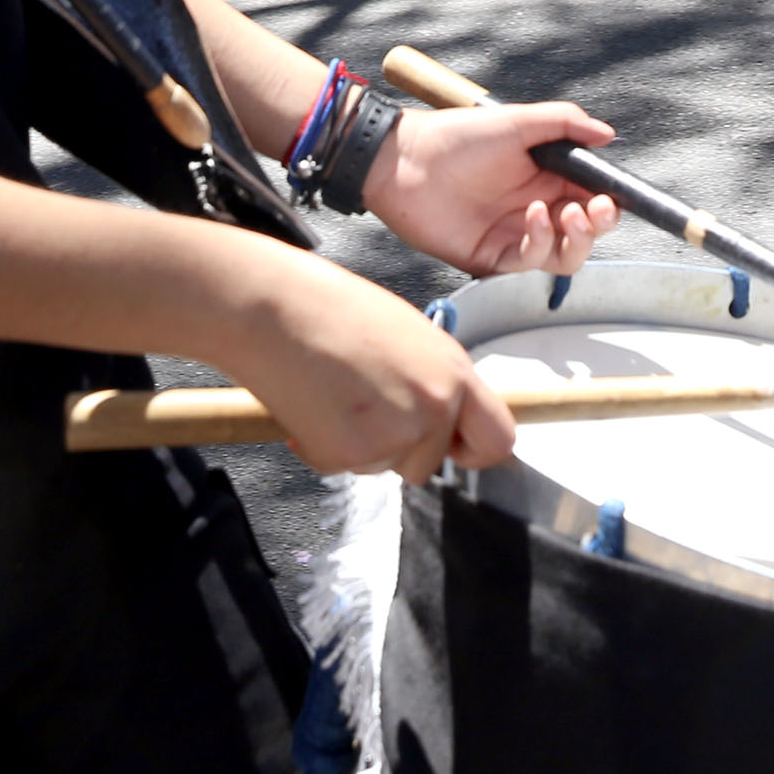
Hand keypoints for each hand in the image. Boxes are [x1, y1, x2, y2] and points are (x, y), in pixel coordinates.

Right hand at [219, 250, 522, 479]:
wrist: (275, 308)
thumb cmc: (331, 307)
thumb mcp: (408, 336)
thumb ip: (432, 378)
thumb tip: (439, 413)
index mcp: (454, 371)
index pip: (498, 439)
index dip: (473, 451)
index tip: (452, 449)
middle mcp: (434, 407)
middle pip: (430, 464)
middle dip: (401, 451)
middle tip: (365, 414)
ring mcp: (394, 435)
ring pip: (383, 466)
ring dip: (358, 444)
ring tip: (333, 393)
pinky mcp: (351, 454)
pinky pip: (342, 466)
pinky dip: (322, 446)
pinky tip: (309, 404)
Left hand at [363, 101, 620, 276]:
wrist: (405, 162)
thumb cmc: (458, 137)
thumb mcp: (516, 122)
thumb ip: (564, 123)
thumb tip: (608, 134)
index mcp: (545, 177)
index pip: (591, 197)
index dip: (607, 202)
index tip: (611, 196)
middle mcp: (535, 209)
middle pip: (585, 232)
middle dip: (599, 225)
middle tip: (594, 209)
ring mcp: (514, 236)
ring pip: (564, 255)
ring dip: (576, 239)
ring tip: (566, 214)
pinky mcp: (493, 258)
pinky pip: (529, 263)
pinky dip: (540, 243)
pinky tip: (533, 217)